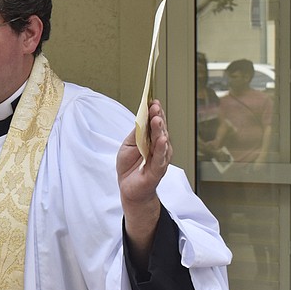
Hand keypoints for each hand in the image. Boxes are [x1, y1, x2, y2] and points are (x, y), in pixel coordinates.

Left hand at [116, 100, 169, 258]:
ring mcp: (160, 158)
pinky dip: (161, 148)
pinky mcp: (158, 170)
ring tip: (157, 120)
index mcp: (151, 139)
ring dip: (160, 130)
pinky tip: (161, 139)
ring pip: (162, 142)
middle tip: (155, 107)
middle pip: (160, 130)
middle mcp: (159, 147)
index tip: (153, 101)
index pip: (154, 123)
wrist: (128, 188)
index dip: (154, 112)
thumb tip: (142, 117)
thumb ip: (136, 133)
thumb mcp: (128, 145)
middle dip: (158, 117)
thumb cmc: (129, 166)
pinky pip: (160, 158)